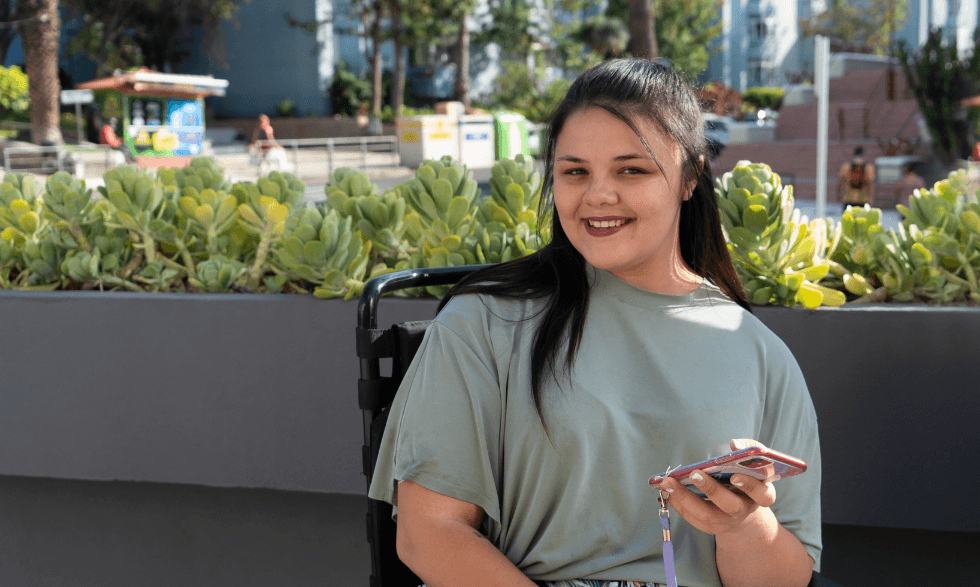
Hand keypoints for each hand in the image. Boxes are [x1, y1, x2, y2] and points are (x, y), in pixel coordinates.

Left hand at [658, 439, 776, 536]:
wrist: (743, 505)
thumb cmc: (747, 475)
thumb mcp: (754, 462)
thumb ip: (749, 449)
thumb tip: (735, 444)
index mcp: (761, 495)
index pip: (762, 495)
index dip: (749, 486)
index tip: (734, 475)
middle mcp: (745, 510)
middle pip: (730, 506)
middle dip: (711, 490)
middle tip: (694, 474)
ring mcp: (728, 521)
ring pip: (707, 515)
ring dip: (686, 498)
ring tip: (668, 482)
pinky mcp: (712, 527)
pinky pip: (693, 519)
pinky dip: (679, 504)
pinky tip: (667, 491)